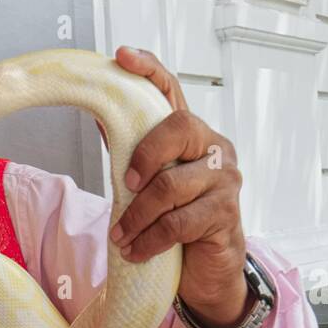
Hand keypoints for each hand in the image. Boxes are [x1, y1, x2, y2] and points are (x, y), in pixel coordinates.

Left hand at [106, 46, 250, 327]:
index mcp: (192, 136)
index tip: (122, 56)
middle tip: (124, 185)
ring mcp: (225, 180)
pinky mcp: (226, 214)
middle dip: (143, 157)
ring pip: (170, 186)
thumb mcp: (149, 187)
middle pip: (178, 128)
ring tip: (121, 236)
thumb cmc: (176, 224)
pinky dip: (148, 240)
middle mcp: (214, 149)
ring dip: (137, 216)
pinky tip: (135, 251)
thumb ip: (133, 155)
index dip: (150, 70)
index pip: (173, 91)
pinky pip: (177, 224)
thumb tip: (101, 118)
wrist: (207, 271)